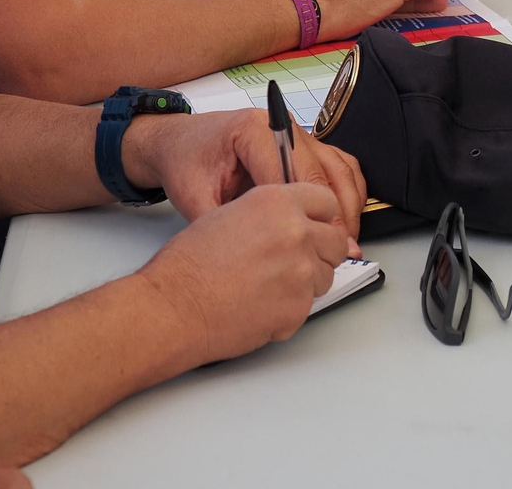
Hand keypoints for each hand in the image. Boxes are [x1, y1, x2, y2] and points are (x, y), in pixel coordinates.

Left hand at [126, 109, 367, 254]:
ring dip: (348, 204)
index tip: (314, 245)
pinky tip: (346, 220)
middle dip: (333, 214)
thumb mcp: (194, 196)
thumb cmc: (186, 163)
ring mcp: (298, 133)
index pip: (291, 173)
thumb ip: (226, 222)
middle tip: (340, 251)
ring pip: (338, 167)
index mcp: (254, 130)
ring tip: (347, 241)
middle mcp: (283, 126)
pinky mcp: (305, 146)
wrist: (180, 142)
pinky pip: (338, 165)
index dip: (305, 213)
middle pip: (323, 170)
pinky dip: (348, 191)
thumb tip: (258, 255)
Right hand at [136, 183, 347, 364]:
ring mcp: (302, 272)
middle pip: (335, 242)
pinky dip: (289, 309)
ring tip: (266, 285)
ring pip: (325, 276)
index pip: (326, 201)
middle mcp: (296, 232)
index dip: (319, 216)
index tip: (312, 226)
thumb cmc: (190, 263)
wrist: (176, 305)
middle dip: (319, 252)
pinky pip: (307, 306)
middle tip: (292, 262)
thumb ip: (271, 214)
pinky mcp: (299, 308)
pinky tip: (259, 305)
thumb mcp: (231, 214)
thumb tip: (292, 223)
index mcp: (277, 202)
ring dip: (305, 282)